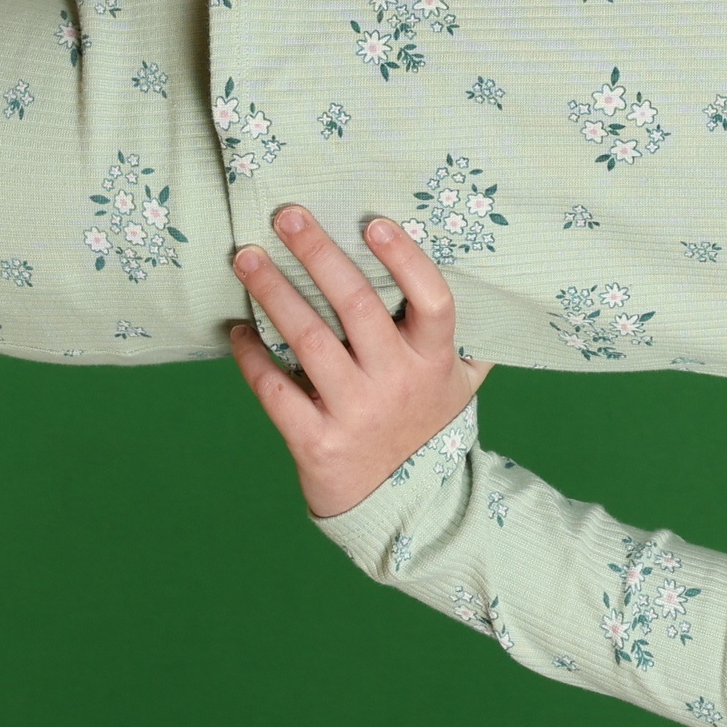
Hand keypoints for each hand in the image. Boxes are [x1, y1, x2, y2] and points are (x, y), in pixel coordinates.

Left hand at [226, 208, 493, 518]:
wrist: (408, 510)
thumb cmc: (428, 429)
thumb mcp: (461, 386)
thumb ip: (470, 341)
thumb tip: (488, 284)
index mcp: (433, 362)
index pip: (432, 301)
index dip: (405, 259)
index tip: (373, 222)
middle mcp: (396, 383)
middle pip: (357, 307)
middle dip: (318, 254)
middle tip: (286, 216)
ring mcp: (356, 413)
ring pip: (309, 340)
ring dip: (274, 294)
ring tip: (247, 258)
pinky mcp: (316, 442)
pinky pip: (276, 391)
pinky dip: (252, 359)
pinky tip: (238, 331)